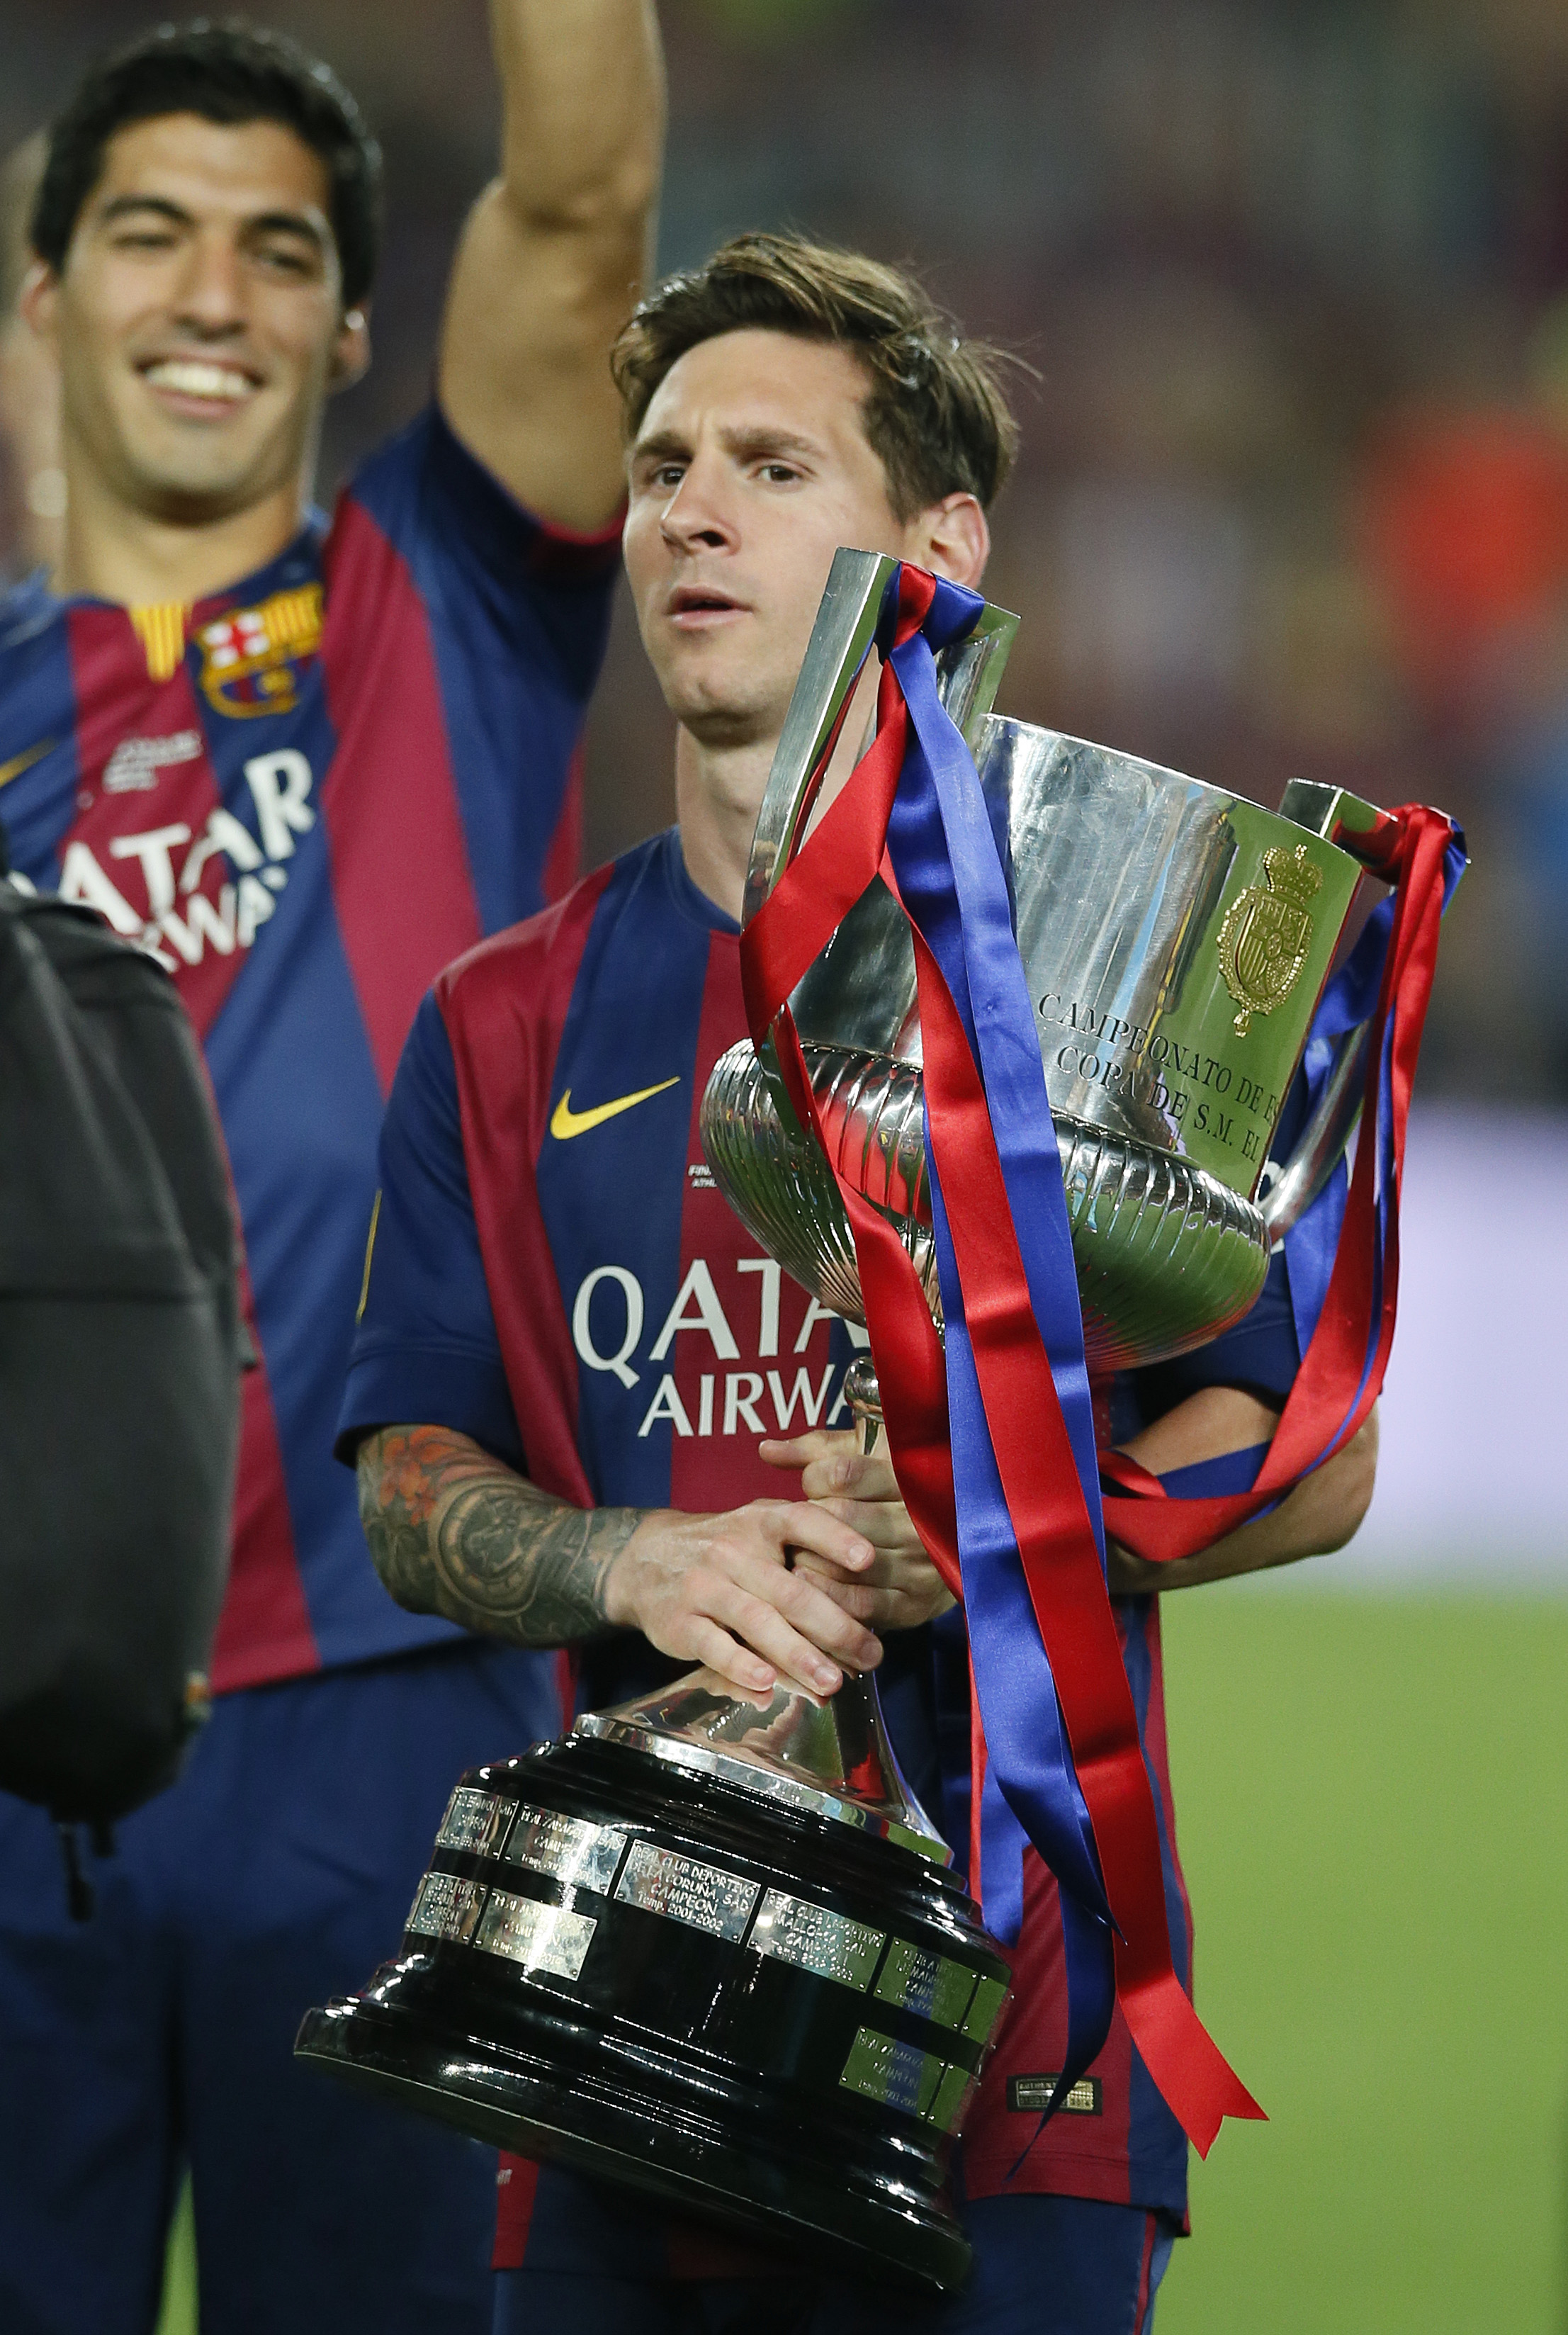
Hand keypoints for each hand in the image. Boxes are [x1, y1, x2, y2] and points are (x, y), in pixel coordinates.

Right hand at [602, 1498, 882, 1699]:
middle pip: (790, 1589)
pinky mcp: (679, 1622)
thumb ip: (805, 1546)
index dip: (836, 1537)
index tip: (868, 1560)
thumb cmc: (724, 1549)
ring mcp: (704, 1586)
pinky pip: (713, 1645)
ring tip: (832, 1681)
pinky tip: (766, 1683)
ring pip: (757, 1621)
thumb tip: (868, 1589)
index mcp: (760, 1522)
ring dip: (798, 1654)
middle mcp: (732, 1550)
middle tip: (871, 1654)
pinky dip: (740, 1664)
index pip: (802, 1521)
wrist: (643, 1558)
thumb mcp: (759, 1529)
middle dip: (836, 1626)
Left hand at [760, 1428, 956, 1631]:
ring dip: (810, 1560)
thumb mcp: (862, 1462)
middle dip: (809, 1523)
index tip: (810, 1486)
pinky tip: (805, 1585)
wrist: (956, 1552)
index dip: (813, 1479)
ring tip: (791, 1556)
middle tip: (793, 1527)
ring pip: (847, 1561)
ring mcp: (920, 1564)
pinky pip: (861, 1602)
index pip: (843, 1473)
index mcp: (906, 1479)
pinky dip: (827, 1596)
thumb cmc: (889, 1498)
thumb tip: (765, 1449)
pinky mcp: (914, 1604)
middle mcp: (918, 1521)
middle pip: (842, 1516)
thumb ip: (815, 1453)